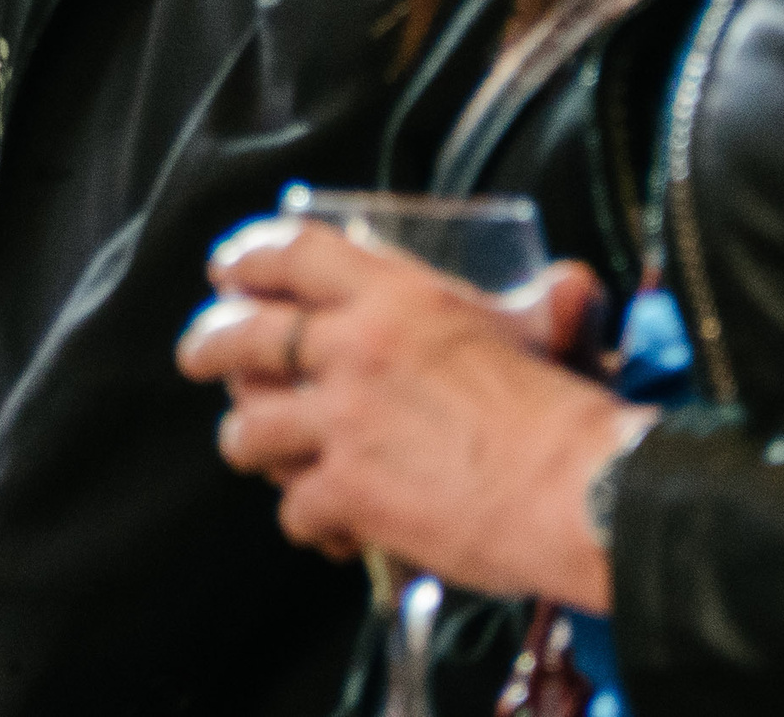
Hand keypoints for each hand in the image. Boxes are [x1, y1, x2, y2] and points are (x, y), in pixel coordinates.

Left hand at [174, 216, 646, 611]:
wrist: (586, 492)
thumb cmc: (567, 412)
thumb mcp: (538, 330)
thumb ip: (538, 303)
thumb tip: (573, 282)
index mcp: (393, 297)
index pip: (292, 252)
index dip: (248, 257)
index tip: (228, 270)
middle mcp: (352, 348)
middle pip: (243, 336)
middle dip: (207, 347)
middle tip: (197, 358)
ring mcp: (341, 420)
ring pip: (250, 428)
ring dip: (249, 443)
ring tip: (259, 452)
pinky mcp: (348, 491)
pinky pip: (294, 507)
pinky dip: (306, 522)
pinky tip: (327, 530)